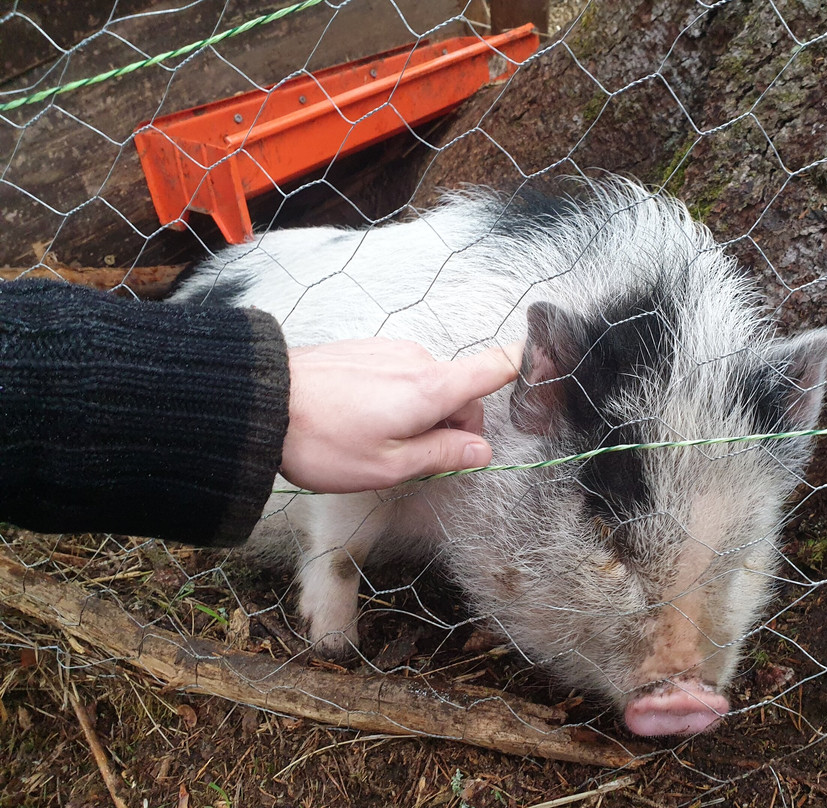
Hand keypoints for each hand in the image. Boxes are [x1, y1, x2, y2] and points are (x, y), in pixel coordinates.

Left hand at [280, 339, 521, 491]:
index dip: (526, 365)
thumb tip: (481, 452)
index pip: (495, 365)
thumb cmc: (323, 441)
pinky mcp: (367, 351)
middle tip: (417, 459)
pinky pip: (402, 377)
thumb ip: (442, 455)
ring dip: (422, 415)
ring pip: (430, 386)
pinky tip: (364, 422)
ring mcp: (390, 352)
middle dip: (453, 425)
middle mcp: (417, 360)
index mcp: (431, 387)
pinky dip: (399, 401)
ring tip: (379, 444)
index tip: (545, 370)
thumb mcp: (389, 466)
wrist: (260, 404)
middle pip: (461, 390)